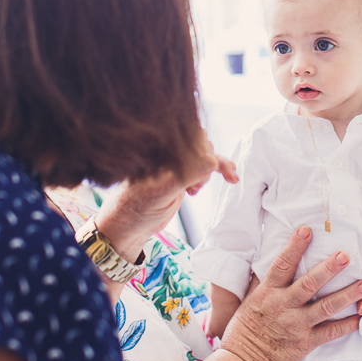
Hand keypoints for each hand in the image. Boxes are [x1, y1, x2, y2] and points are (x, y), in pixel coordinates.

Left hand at [94, 132, 234, 260]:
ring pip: (207, 152)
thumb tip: (213, 161)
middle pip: (201, 141)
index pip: (190, 135)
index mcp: (158, 145)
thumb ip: (188, 173)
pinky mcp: (183, 170)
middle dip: (207, 162)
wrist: (129, 226)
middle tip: (194, 186)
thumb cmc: (137, 207)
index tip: (203, 173)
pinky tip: (231, 178)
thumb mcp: (163, 190)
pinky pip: (208, 163)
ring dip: (212, 169)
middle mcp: (167, 148)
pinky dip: (221, 169)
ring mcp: (176, 159)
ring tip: (194, 190)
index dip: (200, 152)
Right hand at [220, 227, 361, 360]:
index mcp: (267, 293)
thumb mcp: (249, 300)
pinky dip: (347, 325)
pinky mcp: (305, 344)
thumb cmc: (246, 329)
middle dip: (329, 269)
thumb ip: (262, 280)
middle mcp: (282, 307)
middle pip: (309, 284)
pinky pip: (330, 332)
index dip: (294, 247)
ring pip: (325, 307)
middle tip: (346, 255)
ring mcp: (296, 326)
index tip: (306, 230)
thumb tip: (269, 254)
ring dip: (347, 295)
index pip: (282, 265)